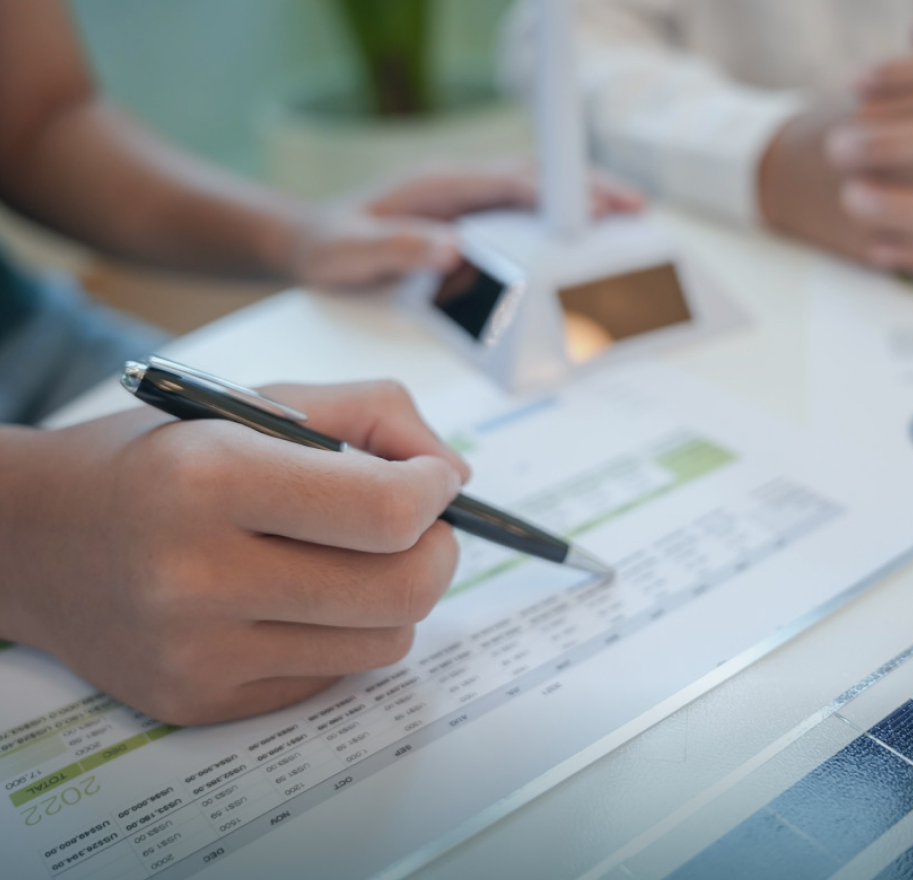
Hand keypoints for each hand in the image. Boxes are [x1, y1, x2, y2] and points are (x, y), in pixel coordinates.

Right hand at [0, 382, 468, 724]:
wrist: (33, 538)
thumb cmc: (155, 457)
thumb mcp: (254, 401)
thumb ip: (372, 414)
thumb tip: (458, 476)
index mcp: (211, 479)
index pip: (386, 510)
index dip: (435, 491)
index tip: (433, 479)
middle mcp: (198, 576)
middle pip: (401, 590)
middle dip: (437, 551)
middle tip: (417, 527)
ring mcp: (199, 653)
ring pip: (383, 642)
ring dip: (395, 596)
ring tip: (350, 558)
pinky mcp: (201, 702)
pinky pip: (332, 675)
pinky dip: (342, 633)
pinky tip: (298, 599)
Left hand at [286, 160, 643, 289]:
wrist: (308, 242)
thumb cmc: (331, 245)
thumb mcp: (353, 252)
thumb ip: (399, 248)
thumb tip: (451, 250)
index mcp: (440, 185)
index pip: (510, 182)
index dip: (556, 191)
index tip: (595, 205)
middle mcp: (460, 185)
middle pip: (538, 179)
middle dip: (590, 189)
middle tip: (637, 209)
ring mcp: (468, 201)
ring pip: (537, 193)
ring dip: (582, 203)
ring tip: (629, 222)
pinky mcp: (471, 220)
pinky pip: (524, 216)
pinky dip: (558, 224)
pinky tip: (581, 243)